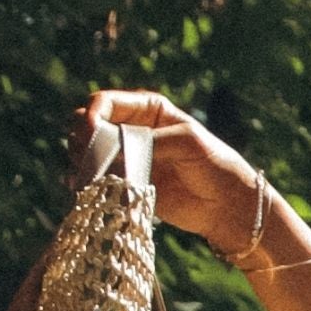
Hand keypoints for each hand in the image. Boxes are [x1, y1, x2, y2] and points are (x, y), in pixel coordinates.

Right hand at [79, 90, 265, 257]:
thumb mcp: (187, 143)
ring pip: (87, 154)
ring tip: (87, 180)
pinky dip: (88, 185)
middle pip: (87, 127)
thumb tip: (113, 154)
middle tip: (87, 160)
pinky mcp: (127, 185)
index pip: (104, 103)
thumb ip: (150, 144)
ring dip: (82, 165)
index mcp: (146, 109)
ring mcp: (127, 158)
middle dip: (81, 140)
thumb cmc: (216, 166)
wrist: (228, 207)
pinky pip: (98, 181)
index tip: (90, 134)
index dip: (91, 116)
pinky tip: (85, 192)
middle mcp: (132, 130)